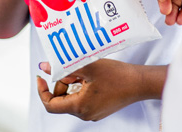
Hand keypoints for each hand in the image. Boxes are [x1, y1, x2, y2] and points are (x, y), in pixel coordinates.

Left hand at [37, 60, 166, 121]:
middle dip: (62, 81)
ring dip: (73, 82)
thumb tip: (44, 66)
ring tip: (86, 69)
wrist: (140, 83)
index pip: (50, 103)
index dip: (42, 90)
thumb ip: (66, 66)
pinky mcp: (100, 109)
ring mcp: (93, 113)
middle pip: (62, 99)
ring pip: (73, 97)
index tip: (41, 76)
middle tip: (73, 66)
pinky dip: (83, 86)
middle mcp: (84, 114)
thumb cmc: (117, 75)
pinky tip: (94, 76)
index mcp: (79, 107)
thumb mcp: (89, 67)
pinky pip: (84, 98)